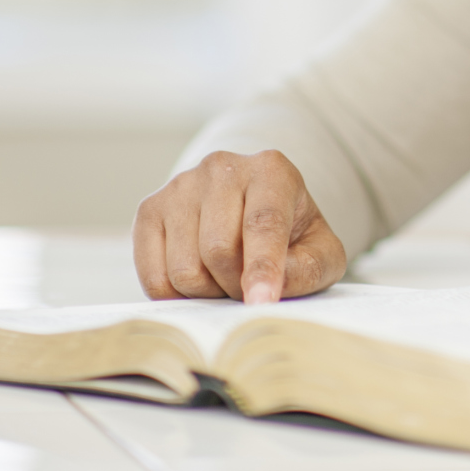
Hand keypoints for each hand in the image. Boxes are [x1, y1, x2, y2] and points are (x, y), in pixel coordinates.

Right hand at [133, 150, 346, 303]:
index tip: (261, 302)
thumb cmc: (291, 234)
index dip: (263, 267)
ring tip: (224, 277)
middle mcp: (221, 168)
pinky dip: (176, 295)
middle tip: (247, 286)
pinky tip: (197, 278)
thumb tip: (271, 289)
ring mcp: (181, 185)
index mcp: (271, 170)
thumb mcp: (320, 251)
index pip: (263, 223)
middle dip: (235, 285)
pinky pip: (153, 276)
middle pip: (218, 250)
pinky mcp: (150, 209)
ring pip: (184, 268)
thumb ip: (309, 269)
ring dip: (207, 291)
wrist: (249, 208)